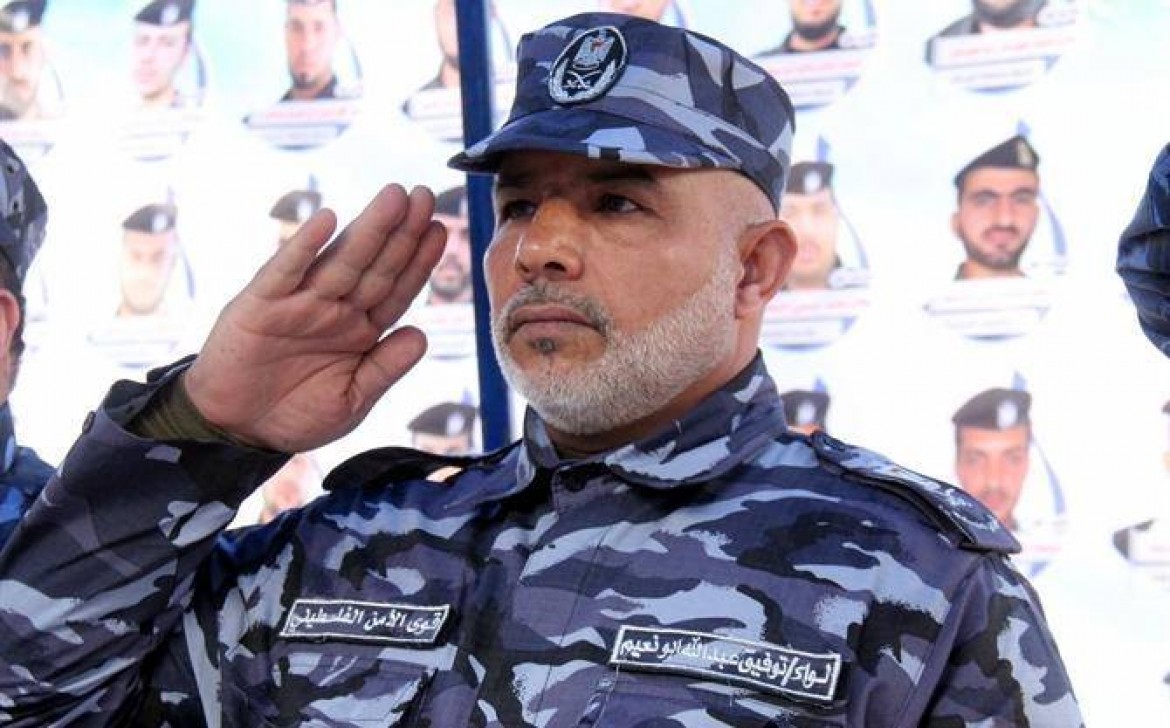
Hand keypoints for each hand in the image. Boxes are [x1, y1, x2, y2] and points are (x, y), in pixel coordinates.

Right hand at [183, 184, 447, 451]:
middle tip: (425, 196)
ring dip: (368, 228)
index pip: (397, 289)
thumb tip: (422, 335)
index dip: (419, 261)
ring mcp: (299, 303)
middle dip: (402, 232)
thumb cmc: (295, 414)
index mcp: (361, 331)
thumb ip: (384, 369)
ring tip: (394, 197)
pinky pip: (286, 270)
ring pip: (341, 260)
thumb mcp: (350, 401)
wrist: (236, 430)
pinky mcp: (261, 304)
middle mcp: (335, 310)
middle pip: (376, 265)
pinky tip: (326, 220)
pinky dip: (304, 245)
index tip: (441, 230)